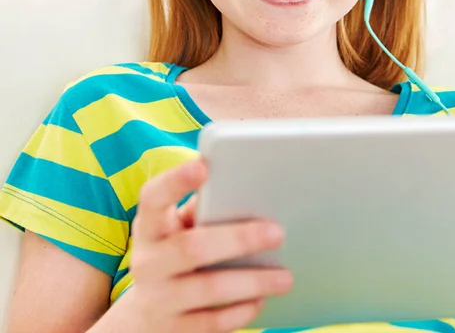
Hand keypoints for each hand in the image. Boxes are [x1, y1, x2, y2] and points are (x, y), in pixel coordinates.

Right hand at [126, 159, 292, 332]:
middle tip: (278, 233)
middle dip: (239, 239)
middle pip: (193, 248)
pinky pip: (212, 323)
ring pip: (209, 289)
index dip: (175, 181)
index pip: (153, 197)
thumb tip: (242, 184)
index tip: (203, 165)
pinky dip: (241, 312)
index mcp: (150, 226)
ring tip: (285, 277)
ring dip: (252, 282)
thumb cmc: (173, 252)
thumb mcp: (175, 227)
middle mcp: (147, 262)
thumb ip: (202, 208)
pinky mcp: (173, 331)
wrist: (142, 318)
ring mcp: (158, 300)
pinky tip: (262, 299)